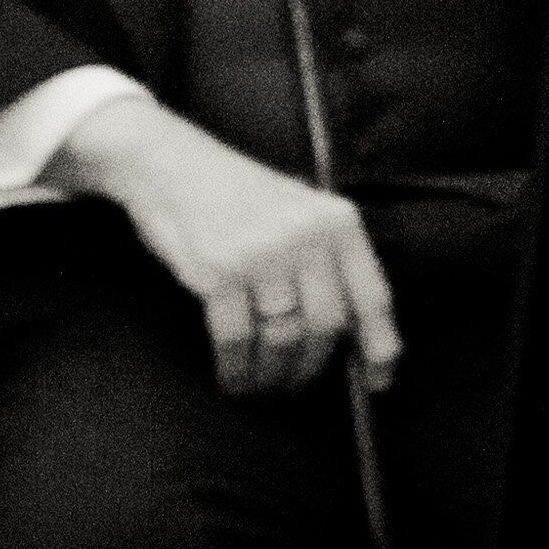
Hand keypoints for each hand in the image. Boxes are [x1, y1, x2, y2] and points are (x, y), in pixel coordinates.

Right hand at [61, 90, 401, 391]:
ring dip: (272, 374)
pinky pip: (238, 340)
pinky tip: (234, 377)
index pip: (372, 296)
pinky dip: (236, 369)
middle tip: (293, 384)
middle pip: (326, 326)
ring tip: (263, 384)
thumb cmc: (237, 195)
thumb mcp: (299, 212)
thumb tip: (350, 333)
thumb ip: (326, 261)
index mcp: (337, 222)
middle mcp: (308, 237)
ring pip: (283, 338)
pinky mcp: (220, 273)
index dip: (379, 345)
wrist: (169, 164)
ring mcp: (263, 254)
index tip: (377, 382)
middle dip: (310, 366)